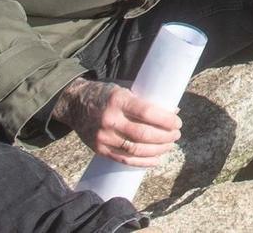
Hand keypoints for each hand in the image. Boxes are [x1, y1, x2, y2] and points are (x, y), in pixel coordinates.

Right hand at [51, 78, 180, 168]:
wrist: (75, 104)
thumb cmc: (106, 95)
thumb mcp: (125, 89)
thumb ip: (146, 100)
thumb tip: (173, 111)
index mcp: (118, 100)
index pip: (147, 112)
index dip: (165, 120)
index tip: (177, 122)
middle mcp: (110, 120)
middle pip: (143, 134)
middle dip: (164, 136)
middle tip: (176, 135)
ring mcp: (103, 137)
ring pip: (135, 149)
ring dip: (157, 150)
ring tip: (169, 146)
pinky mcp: (99, 149)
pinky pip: (124, 160)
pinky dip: (142, 162)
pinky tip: (156, 160)